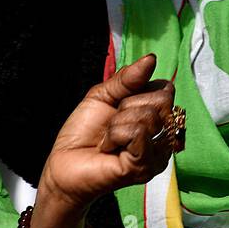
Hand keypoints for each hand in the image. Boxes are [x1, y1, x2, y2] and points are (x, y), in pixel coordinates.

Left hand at [34, 54, 177, 227]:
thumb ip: (128, 78)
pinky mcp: (146, 167)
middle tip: (112, 126)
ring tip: (109, 140)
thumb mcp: (103, 96)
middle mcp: (163, 137)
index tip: (117, 108)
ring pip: (148, 117)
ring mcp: (158, 155)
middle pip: (161, 101)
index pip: (164, 88)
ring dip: (118, 124)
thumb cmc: (83, 133)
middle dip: (127, 106)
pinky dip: (117, 135)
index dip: (136, 91)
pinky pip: (139, 133)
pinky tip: (110, 149)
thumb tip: (151, 59)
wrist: (63, 164)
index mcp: (157, 118)